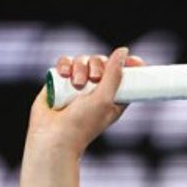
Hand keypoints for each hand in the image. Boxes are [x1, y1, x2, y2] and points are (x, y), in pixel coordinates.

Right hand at [25, 48, 145, 157]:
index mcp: (114, 97)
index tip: (134, 61)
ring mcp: (78, 84)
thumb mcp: (105, 99)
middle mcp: (97, 90)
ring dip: (80, 67)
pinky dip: (64, 64)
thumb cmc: (82, 123)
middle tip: (94, 78)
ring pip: (83, 60)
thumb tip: (124, 51)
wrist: (52, 135)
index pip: (125, 76)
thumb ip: (114, 75)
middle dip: (97, 65)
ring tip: (76, 83)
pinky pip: (65, 62)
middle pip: (101, 62)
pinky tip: (63, 74)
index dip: (130, 66)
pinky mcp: (60, 81)